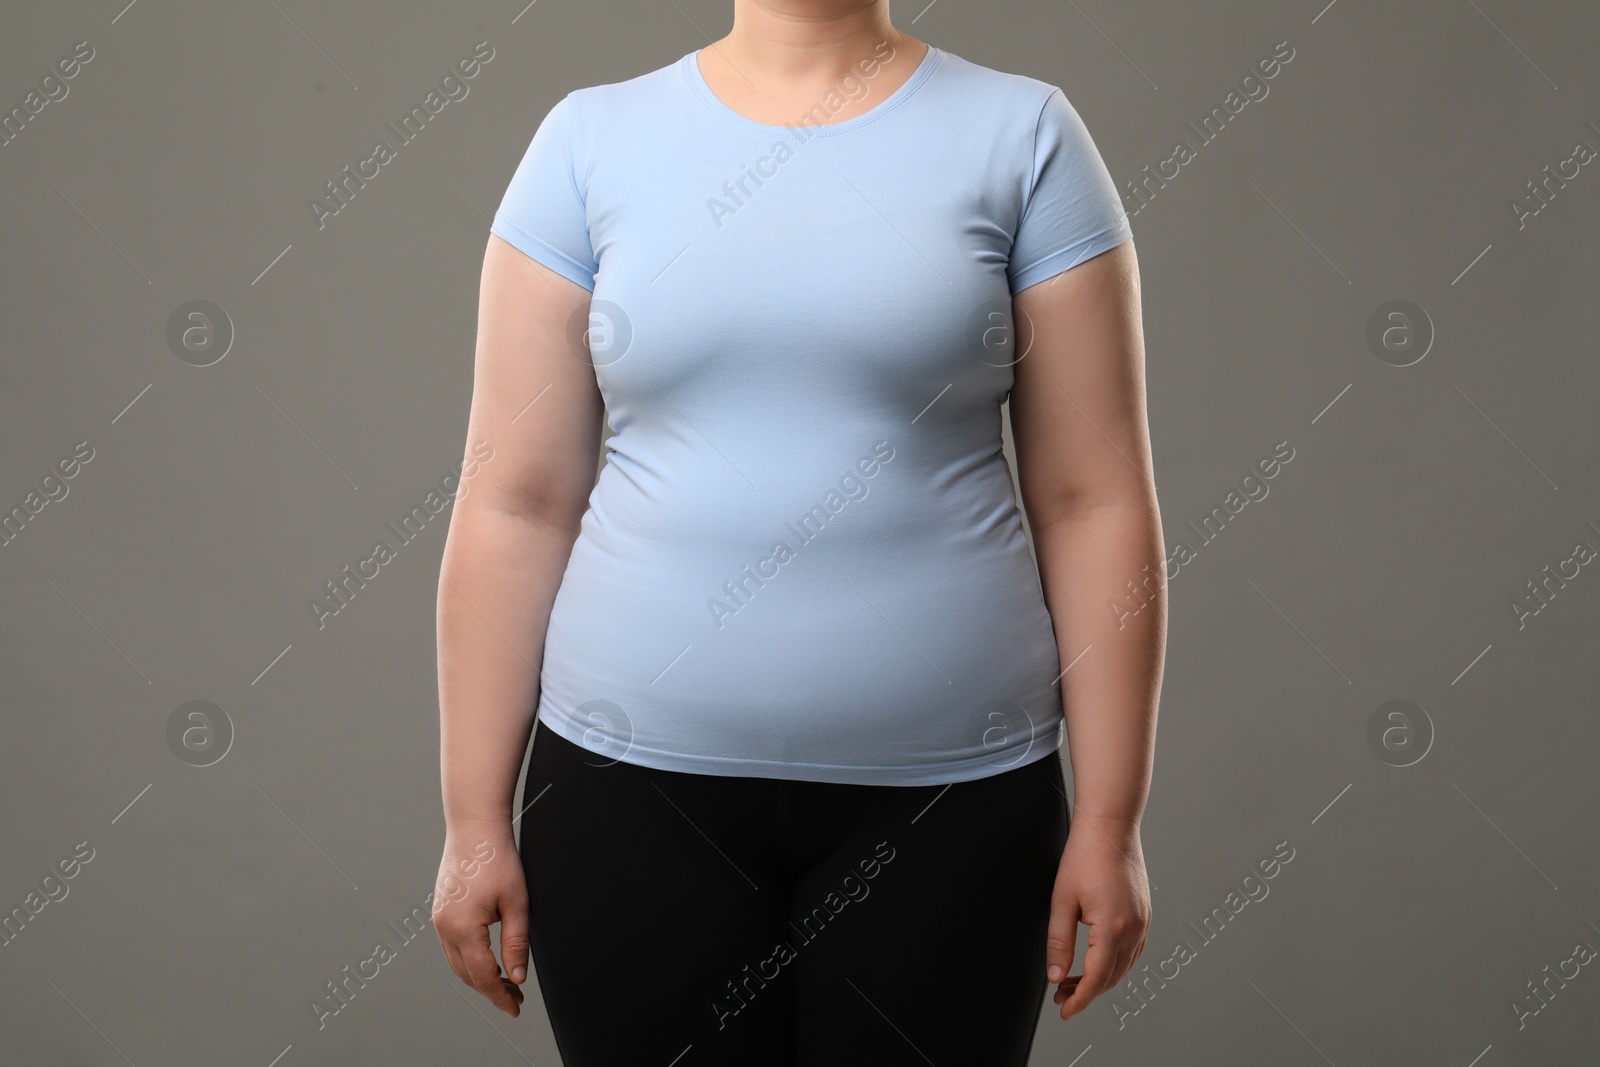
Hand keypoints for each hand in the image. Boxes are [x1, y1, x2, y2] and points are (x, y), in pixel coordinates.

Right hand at [432, 820, 528, 1016]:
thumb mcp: (517, 904)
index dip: (501, 996)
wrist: (474, 829)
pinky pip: (451, 948)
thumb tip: (518, 978)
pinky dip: (468, 961)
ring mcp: (438, 921)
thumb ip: (516, 944)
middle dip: (491, 991)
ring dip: (478, 977)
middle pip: (466, 975)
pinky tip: (487, 961)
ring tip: (505, 983)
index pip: (483, 976)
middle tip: (516, 998)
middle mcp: (444, 928)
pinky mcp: (440, 913)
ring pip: (456, 964)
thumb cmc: (498, 861)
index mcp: (463, 928)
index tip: (516, 1009)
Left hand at [1046, 813, 1151, 1019]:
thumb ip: (1059, 943)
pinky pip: (1132, 951)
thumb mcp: (1062, 902)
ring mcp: (1143, 922)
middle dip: (1086, 991)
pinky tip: (1096, 961)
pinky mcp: (1144, 914)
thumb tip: (1055, 975)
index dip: (1079, 999)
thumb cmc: (1084, 857)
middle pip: (1112, 977)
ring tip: (1073, 980)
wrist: (1110, 827)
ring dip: (1100, 979)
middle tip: (1061, 994)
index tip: (1064, 1010)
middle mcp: (1134, 929)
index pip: (1096, 979)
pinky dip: (1114, 964)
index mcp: (1112, 928)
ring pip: (1124, 966)